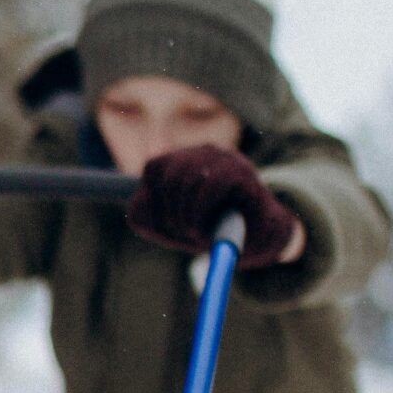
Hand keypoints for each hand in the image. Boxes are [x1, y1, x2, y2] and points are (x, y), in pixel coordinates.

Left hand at [125, 145, 304, 267]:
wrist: (257, 240)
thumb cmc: (210, 228)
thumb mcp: (167, 224)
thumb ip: (143, 215)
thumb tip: (135, 206)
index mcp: (184, 158)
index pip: (155, 168)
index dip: (153, 201)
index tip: (166, 226)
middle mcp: (205, 152)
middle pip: (169, 172)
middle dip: (169, 211)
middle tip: (181, 234)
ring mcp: (228, 160)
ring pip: (189, 178)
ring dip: (185, 215)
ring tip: (194, 234)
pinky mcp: (245, 175)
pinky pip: (214, 184)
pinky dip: (203, 211)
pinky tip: (205, 229)